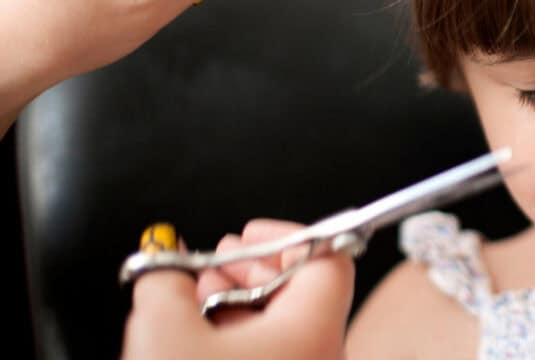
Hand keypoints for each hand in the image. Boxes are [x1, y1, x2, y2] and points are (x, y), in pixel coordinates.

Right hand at [122, 221, 352, 359]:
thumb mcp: (161, 331)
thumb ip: (163, 280)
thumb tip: (160, 259)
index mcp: (313, 333)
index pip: (330, 259)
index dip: (289, 236)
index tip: (251, 232)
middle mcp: (320, 357)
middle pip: (302, 291)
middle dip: (251, 268)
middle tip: (216, 261)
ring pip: (283, 328)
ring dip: (239, 305)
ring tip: (195, 298)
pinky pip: (271, 356)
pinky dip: (238, 340)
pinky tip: (197, 339)